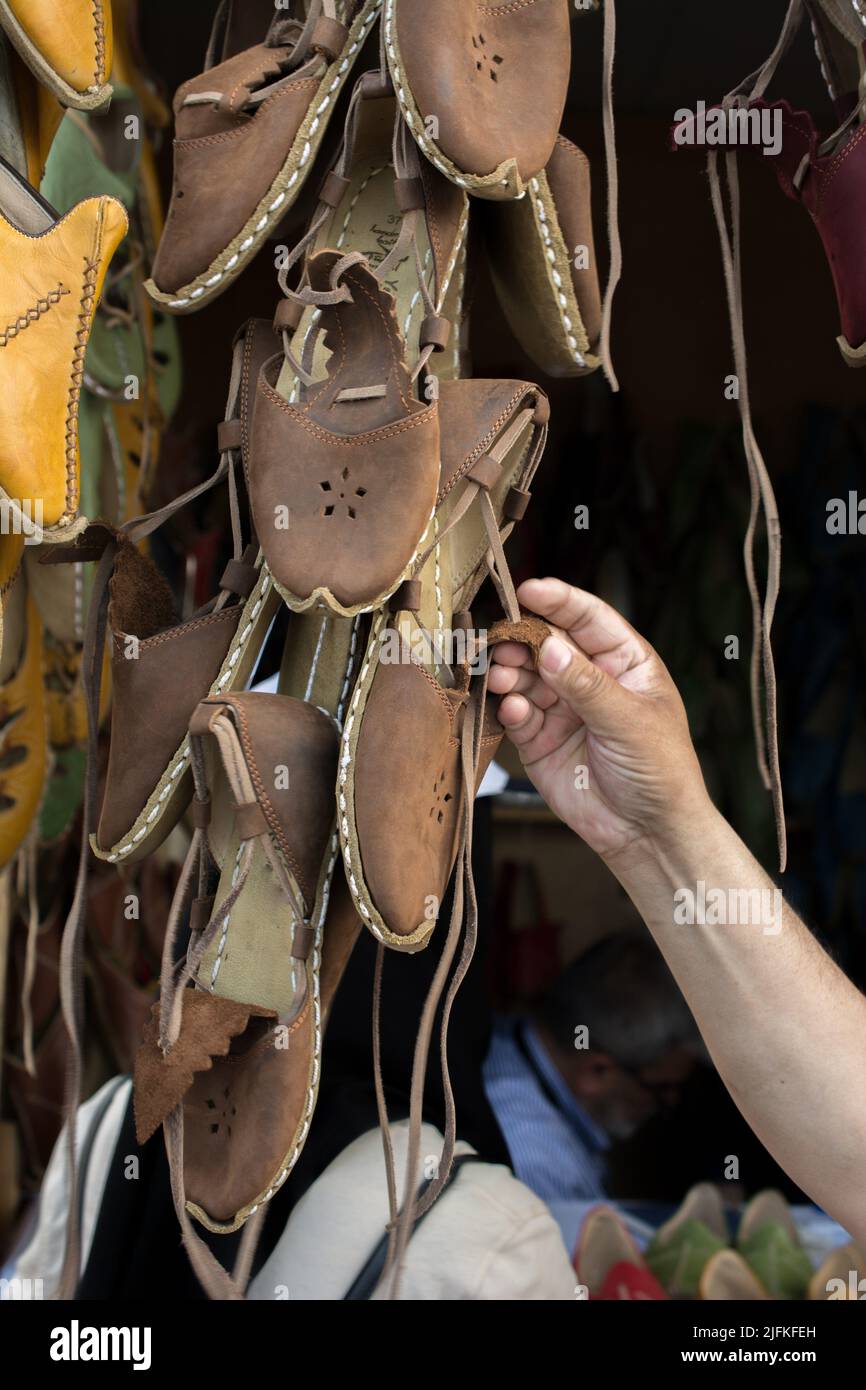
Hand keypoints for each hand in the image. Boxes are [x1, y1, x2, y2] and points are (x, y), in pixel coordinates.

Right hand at [489, 578, 711, 858]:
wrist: (647, 833)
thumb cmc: (660, 769)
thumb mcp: (629, 720)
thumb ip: (586, 683)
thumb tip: (548, 645)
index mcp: (625, 662)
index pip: (589, 618)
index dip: (559, 600)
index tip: (528, 589)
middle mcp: (590, 679)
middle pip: (548, 643)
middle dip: (523, 638)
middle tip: (501, 638)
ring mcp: (563, 708)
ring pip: (526, 675)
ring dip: (510, 672)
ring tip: (502, 676)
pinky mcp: (540, 740)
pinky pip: (517, 714)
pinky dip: (509, 708)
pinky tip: (512, 709)